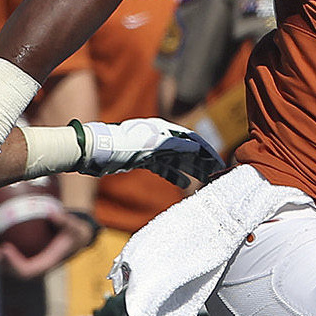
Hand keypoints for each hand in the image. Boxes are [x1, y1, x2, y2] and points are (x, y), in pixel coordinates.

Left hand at [0, 208, 94, 279]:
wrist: (75, 237)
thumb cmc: (74, 233)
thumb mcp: (74, 227)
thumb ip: (65, 221)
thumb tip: (52, 213)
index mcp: (46, 264)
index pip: (26, 271)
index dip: (13, 262)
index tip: (5, 247)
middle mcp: (34, 267)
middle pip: (9, 269)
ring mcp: (27, 263)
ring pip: (4, 265)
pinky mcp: (22, 256)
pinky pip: (5, 257)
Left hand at [76, 118, 223, 185]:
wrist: (97, 151)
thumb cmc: (121, 144)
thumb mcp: (149, 144)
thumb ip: (173, 145)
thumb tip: (195, 148)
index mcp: (163, 130)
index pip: (191, 139)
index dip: (206, 151)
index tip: (218, 162)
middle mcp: (160, 138)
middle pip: (186, 150)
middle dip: (202, 162)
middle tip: (216, 175)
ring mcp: (152, 149)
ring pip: (177, 160)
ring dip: (191, 170)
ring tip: (203, 181)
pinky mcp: (143, 159)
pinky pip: (164, 168)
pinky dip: (175, 175)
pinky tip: (183, 185)